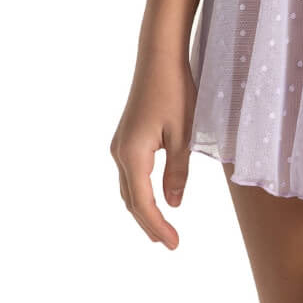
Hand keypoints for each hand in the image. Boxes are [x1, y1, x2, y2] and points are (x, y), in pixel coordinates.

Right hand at [110, 51, 195, 249]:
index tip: (174, 245)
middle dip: (149, 224)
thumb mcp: (183, 133)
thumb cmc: (175, 90)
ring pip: (129, 188)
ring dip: (143, 210)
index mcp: (133, 155)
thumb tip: (174, 204)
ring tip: (163, 228)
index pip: (143, 204)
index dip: (158, 227)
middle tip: (170, 243)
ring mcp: (119, 144)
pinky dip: (140, 192)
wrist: (159, 56)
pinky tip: (153, 197)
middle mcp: (120, 153)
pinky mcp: (125, 137)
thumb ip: (177, 171)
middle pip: (131, 201)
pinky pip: (130, 174)